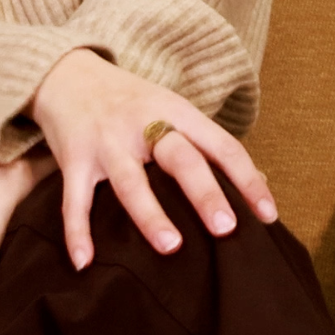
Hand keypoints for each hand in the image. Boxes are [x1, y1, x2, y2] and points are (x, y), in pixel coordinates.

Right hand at [27, 48, 275, 270]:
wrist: (67, 72)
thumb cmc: (131, 101)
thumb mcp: (173, 109)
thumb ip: (209, 144)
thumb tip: (261, 182)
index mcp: (177, 111)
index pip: (221, 145)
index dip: (247, 180)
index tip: (268, 215)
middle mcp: (143, 124)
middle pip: (180, 158)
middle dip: (204, 192)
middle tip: (226, 228)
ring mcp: (107, 142)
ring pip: (130, 181)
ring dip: (149, 214)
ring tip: (170, 246)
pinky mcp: (74, 158)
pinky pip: (75, 200)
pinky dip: (77, 232)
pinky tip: (85, 262)